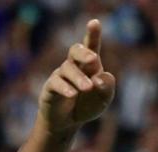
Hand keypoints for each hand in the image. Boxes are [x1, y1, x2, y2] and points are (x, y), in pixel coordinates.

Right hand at [38, 19, 115, 135]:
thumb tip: (102, 77)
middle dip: (84, 52)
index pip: (91, 46)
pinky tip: (72, 94)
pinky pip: (56, 83)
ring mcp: (61, 75)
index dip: (92, 34)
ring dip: (79, 78)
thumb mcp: (103, 98)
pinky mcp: (50, 87)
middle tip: (94, 59)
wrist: (69, 122)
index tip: (94, 22)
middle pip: (76, 51)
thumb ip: (107, 87)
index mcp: (90, 65)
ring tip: (88, 88)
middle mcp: (75, 66)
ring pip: (68, 69)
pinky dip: (65, 88)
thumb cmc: (87, 105)